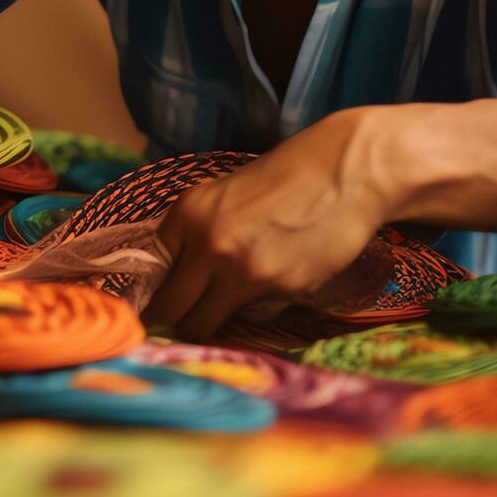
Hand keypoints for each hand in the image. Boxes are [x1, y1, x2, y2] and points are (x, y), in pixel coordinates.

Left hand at [144, 107, 403, 338]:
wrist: (346, 171)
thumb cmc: (287, 177)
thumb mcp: (224, 196)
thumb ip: (195, 233)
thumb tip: (170, 279)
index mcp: (188, 214)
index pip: (150, 273)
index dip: (153, 294)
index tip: (158, 306)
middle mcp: (208, 244)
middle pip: (169, 310)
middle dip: (171, 322)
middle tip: (180, 325)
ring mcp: (245, 271)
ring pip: (204, 324)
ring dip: (209, 324)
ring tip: (224, 310)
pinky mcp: (282, 290)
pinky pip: (256, 314)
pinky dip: (260, 305)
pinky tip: (279, 278)